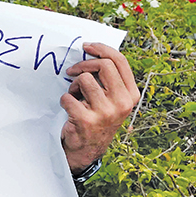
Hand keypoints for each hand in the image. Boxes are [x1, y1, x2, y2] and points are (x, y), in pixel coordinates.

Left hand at [59, 43, 139, 172]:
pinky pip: (68, 96)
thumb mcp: (111, 99)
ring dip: (73, 85)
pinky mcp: (86, 120)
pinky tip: (69, 109)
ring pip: (84, 79)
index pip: (120, 61)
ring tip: (75, 96)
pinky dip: (64, 100)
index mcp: (131, 95)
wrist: (87, 150)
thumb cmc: (97, 118)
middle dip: (84, 64)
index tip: (87, 46)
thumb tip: (93, 51)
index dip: (102, 49)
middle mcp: (122, 103)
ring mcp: (105, 112)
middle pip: (104, 65)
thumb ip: (109, 79)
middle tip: (72, 71)